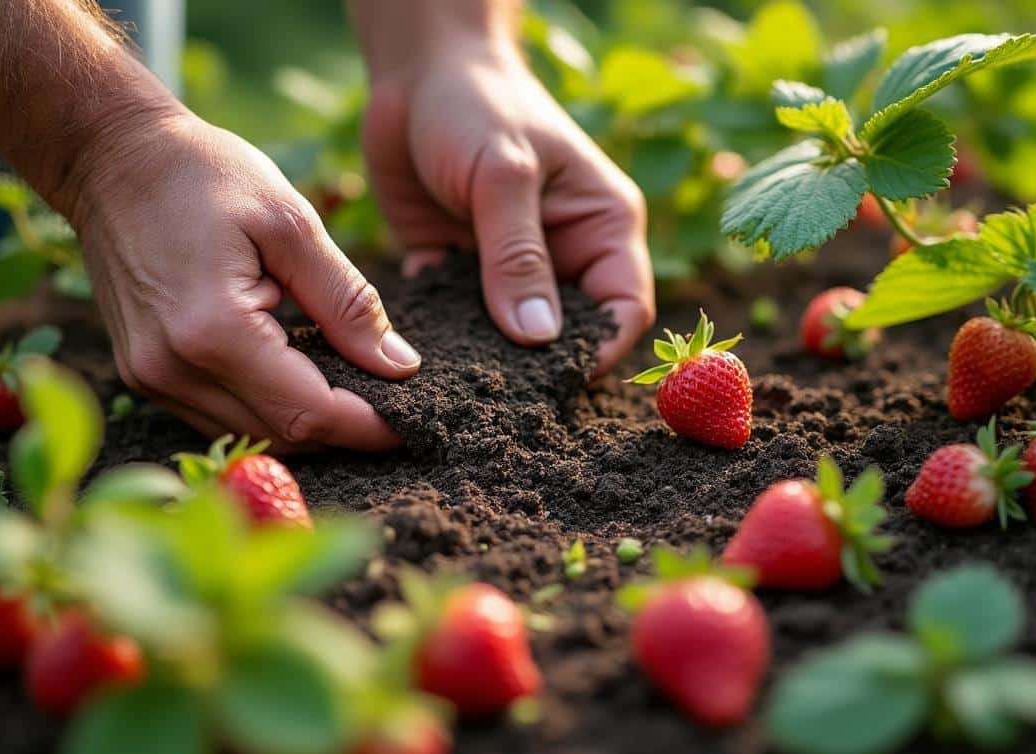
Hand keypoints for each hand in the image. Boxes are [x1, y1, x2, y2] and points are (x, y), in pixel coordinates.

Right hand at [71, 112, 419, 451]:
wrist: (111, 158)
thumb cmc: (205, 175)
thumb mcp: (292, 223)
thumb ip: (348, 301)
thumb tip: (400, 366)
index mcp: (214, 332)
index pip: (309, 412)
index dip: (369, 427)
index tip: (415, 419)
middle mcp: (174, 370)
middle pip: (281, 435)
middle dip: (343, 430)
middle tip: (392, 404)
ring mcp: (151, 378)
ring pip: (250, 434)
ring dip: (305, 422)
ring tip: (351, 388)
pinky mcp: (143, 376)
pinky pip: (219, 416)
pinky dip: (266, 408)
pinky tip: (298, 375)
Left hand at [360, 38, 655, 373]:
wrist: (412, 72)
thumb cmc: (476, 104)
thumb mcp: (502, 175)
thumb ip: (517, 256)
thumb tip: (540, 339)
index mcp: (602, 226)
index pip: (624, 309)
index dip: (601, 350)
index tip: (557, 381)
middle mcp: (564, 254)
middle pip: (570, 333)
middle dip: (541, 366)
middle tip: (500, 399)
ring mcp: (511, 267)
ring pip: (512, 336)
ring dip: (488, 360)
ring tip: (458, 390)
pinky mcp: (459, 271)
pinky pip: (459, 323)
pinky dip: (444, 341)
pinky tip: (420, 359)